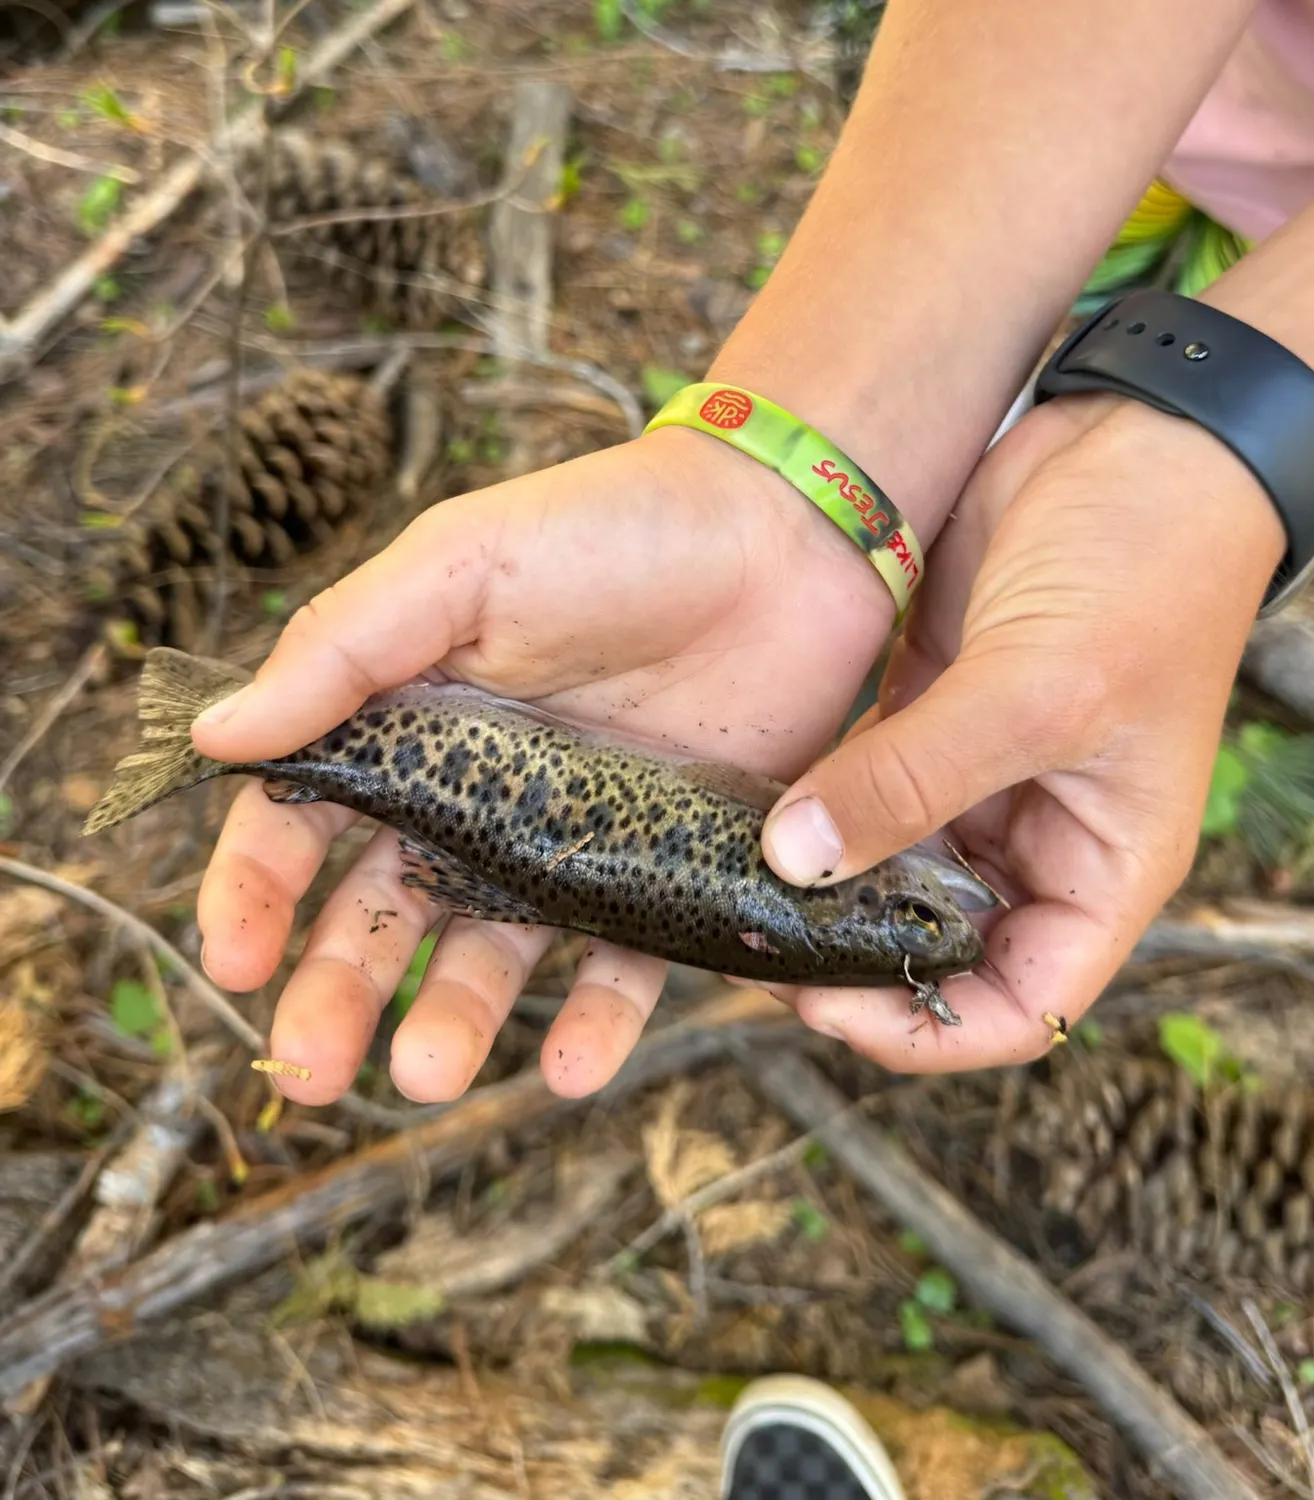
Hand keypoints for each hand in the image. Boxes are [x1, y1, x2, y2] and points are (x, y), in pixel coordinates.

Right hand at [191, 426, 895, 1104]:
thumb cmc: (613, 528)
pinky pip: (624, 962)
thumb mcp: (461, 565)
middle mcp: (480, 795)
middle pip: (387, 913)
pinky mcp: (666, 867)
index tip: (234, 963)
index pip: (305, 822)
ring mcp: (572, 841)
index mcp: (411, 721)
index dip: (258, 894)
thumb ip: (342, 648)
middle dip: (339, 992)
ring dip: (453, 1023)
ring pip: (492, 954)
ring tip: (428, 1078)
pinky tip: (571, 1070)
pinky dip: (598, 1022)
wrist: (787, 534)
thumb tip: (214, 736)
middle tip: (311, 1070)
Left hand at [758, 394, 1287, 1068]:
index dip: (926, 1030)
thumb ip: (916, 782)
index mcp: (1100, 870)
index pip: (1017, 1007)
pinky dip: (809, 808)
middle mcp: (1038, 840)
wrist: (1140, 435)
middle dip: (850, 960)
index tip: (825, 1006)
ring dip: (819, 885)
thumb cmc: (1144, 569)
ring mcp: (979, 778)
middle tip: (747, 945)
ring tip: (724, 888)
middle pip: (936, 949)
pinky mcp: (927, 715)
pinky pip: (860, 789)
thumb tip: (795, 864)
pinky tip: (738, 812)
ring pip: (887, 871)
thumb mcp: (1037, 690)